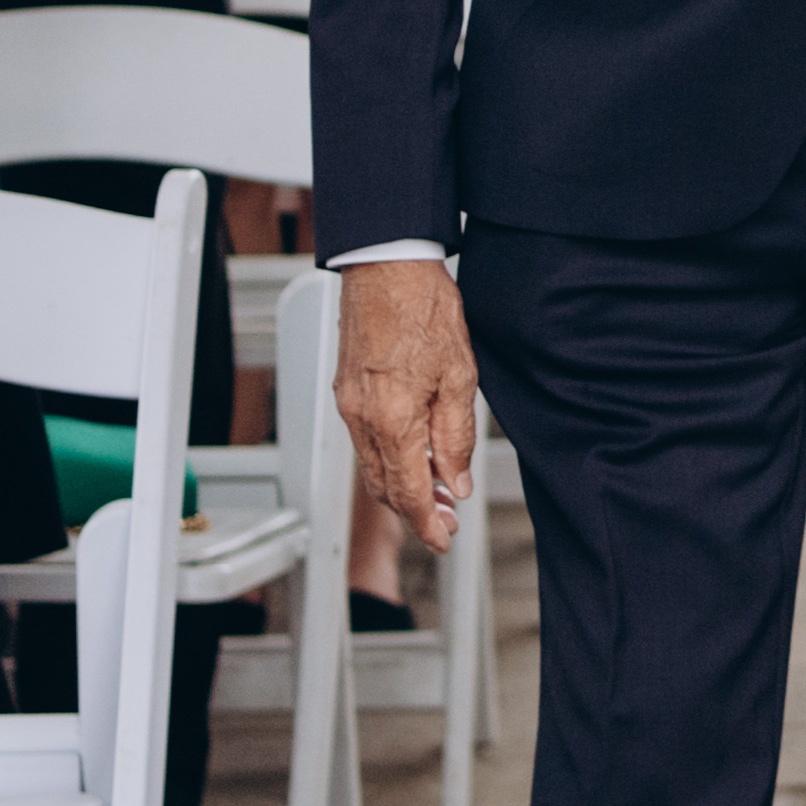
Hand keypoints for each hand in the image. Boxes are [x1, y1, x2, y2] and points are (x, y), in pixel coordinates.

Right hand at [334, 256, 483, 554]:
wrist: (385, 265)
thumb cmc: (423, 308)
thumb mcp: (458, 377)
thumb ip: (455, 437)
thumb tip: (456, 482)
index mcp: (392, 420)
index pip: (408, 492)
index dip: (427, 524)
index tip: (443, 540)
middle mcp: (362, 419)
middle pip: (385, 486)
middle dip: (415, 511)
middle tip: (446, 522)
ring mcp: (350, 405)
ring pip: (372, 466)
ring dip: (401, 486)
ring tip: (436, 493)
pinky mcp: (347, 390)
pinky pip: (365, 442)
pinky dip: (388, 460)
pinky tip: (412, 456)